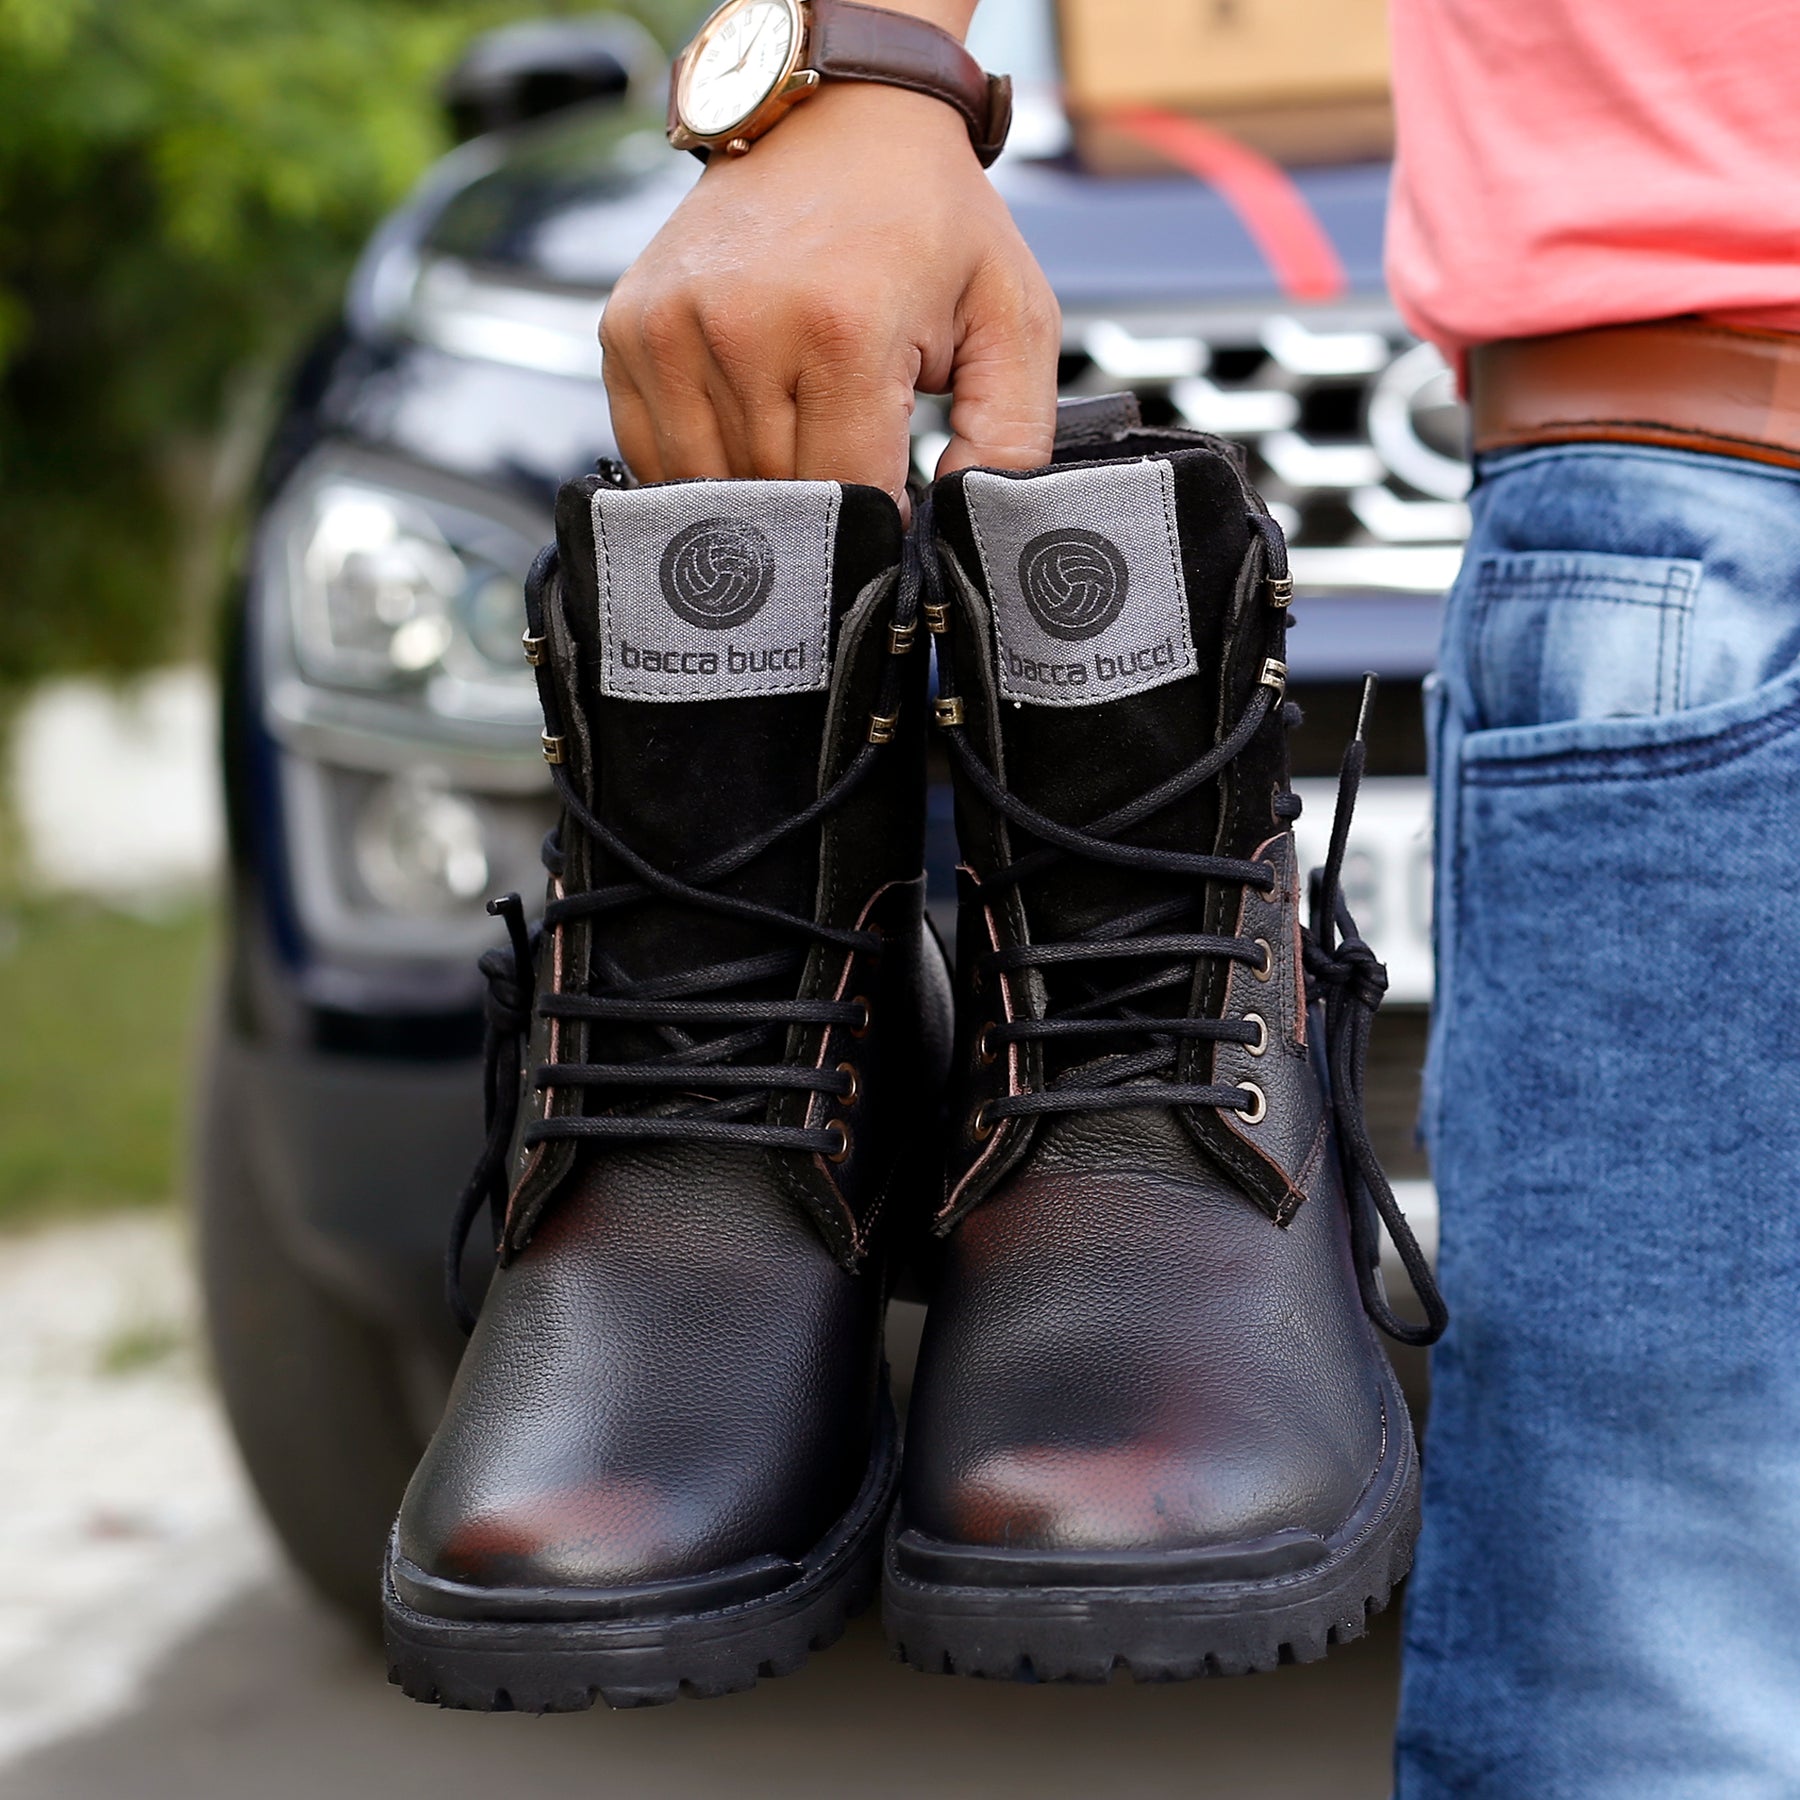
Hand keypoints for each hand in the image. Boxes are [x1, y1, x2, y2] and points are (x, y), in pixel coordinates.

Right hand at [600, 81, 1060, 498]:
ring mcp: (671, 328)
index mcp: (841, 328)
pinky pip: (656, 456)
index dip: (882, 518)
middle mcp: (741, 327)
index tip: (900, 497)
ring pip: (712, 487)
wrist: (837, 114)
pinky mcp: (628, 330)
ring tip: (803, 421)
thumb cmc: (928, 218)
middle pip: (779, 497)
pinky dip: (704, 462)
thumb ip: (1011, 439)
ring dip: (761, 485)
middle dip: (825, 503)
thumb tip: (960, 529)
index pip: (848, 496)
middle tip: (857, 450)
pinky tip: (749, 414)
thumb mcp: (1014, 318)